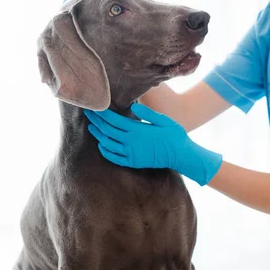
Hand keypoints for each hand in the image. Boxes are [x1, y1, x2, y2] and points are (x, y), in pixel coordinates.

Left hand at [84, 103, 222, 185]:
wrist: (180, 155)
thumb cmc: (174, 135)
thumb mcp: (164, 120)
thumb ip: (148, 114)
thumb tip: (134, 107)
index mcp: (137, 130)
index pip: (113, 120)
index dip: (102, 114)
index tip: (94, 107)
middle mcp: (131, 142)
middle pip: (108, 131)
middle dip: (96, 121)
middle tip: (88, 113)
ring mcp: (131, 154)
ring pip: (108, 144)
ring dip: (98, 135)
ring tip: (92, 127)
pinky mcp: (133, 162)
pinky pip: (114, 158)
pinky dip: (105, 151)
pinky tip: (102, 145)